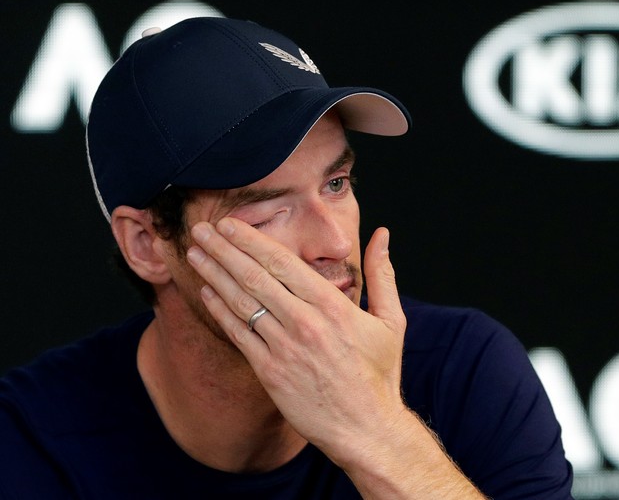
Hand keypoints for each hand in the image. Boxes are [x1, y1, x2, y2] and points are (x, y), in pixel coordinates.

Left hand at [186, 217, 406, 461]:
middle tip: (200, 230)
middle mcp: (304, 323)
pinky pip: (238, 335)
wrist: (366, 429)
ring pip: (241, 303)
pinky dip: (220, 311)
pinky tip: (206, 292)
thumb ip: (381, 274)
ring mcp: (284, 349)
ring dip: (214, 275)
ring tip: (195, 255)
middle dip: (223, 249)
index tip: (229, 224)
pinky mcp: (270, 373)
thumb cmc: (379, 374)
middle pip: (254, 276)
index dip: (251, 240)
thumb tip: (382, 234)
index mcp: (332, 306)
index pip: (283, 262)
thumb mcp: (390, 320)